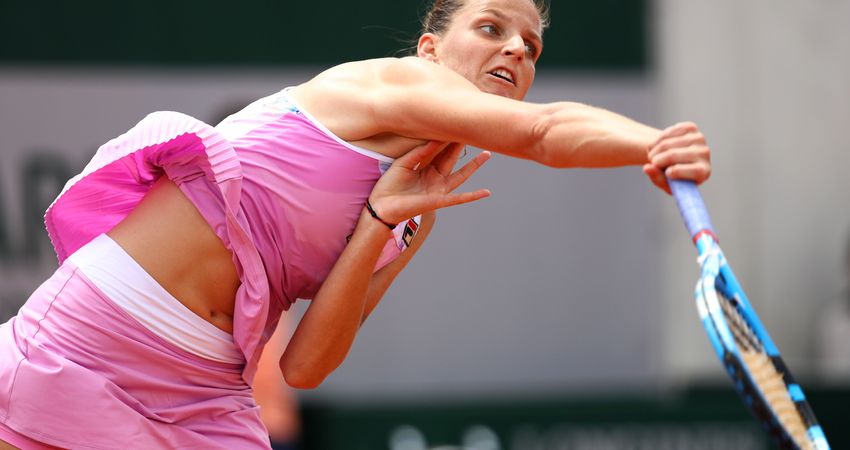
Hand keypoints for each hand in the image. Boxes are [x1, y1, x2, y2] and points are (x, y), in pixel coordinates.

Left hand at [368, 141, 490, 223]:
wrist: (381, 206)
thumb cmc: (389, 185)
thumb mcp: (403, 164)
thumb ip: (419, 153)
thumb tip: (435, 139)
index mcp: (424, 168)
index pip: (439, 150)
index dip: (446, 138)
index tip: (454, 124)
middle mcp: (434, 177)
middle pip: (451, 158)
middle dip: (461, 145)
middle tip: (472, 130)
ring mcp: (438, 189)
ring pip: (460, 175)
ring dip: (474, 165)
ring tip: (487, 154)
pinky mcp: (439, 201)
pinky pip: (459, 198)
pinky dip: (473, 196)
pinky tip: (486, 192)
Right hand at [642, 122, 711, 194]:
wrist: (675, 159)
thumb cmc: (672, 176)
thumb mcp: (665, 183)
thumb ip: (657, 177)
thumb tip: (647, 167)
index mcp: (704, 172)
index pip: (696, 170)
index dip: (678, 172)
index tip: (667, 173)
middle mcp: (704, 153)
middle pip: (674, 155)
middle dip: (657, 160)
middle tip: (651, 163)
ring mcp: (698, 138)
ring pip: (667, 143)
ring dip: (654, 151)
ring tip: (652, 156)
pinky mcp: (691, 127)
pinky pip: (667, 132)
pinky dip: (657, 140)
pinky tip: (657, 146)